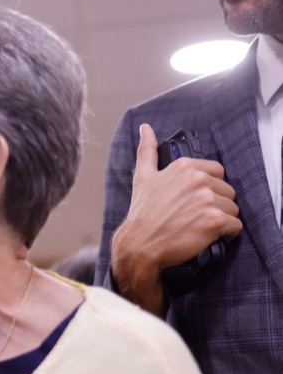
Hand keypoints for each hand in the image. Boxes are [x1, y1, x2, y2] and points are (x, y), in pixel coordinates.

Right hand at [110, 123, 240, 314]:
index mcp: (184, 167)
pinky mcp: (214, 220)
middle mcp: (198, 180)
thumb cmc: (142, 213)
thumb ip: (147, 151)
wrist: (139, 244)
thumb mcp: (142, 177)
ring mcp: (207, 200)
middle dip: (216, 205)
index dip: (208, 189)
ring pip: (233, 209)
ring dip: (221, 220)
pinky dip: (226, 234)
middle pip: (227, 192)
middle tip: (194, 216)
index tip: (194, 201)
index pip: (217, 173)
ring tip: (199, 227)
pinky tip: (208, 236)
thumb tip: (145, 129)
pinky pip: (235, 226)